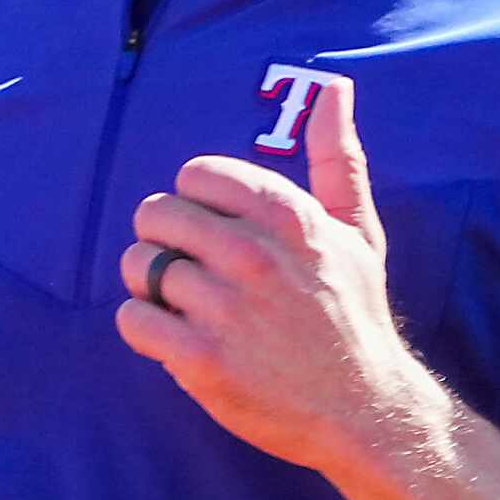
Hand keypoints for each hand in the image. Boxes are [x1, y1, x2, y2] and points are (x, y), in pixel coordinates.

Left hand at [114, 77, 441, 473]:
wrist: (367, 412)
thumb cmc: (355, 315)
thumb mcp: (357, 231)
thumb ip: (336, 157)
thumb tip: (333, 87)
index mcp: (287, 215)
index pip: (193, 174)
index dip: (196, 202)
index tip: (217, 231)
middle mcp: (254, 254)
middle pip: (155, 214)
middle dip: (165, 241)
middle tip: (195, 271)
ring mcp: (226, 309)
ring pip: (137, 265)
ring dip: (151, 287)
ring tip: (188, 307)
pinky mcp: (201, 360)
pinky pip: (131, 319)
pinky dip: (144, 329)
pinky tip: (177, 339)